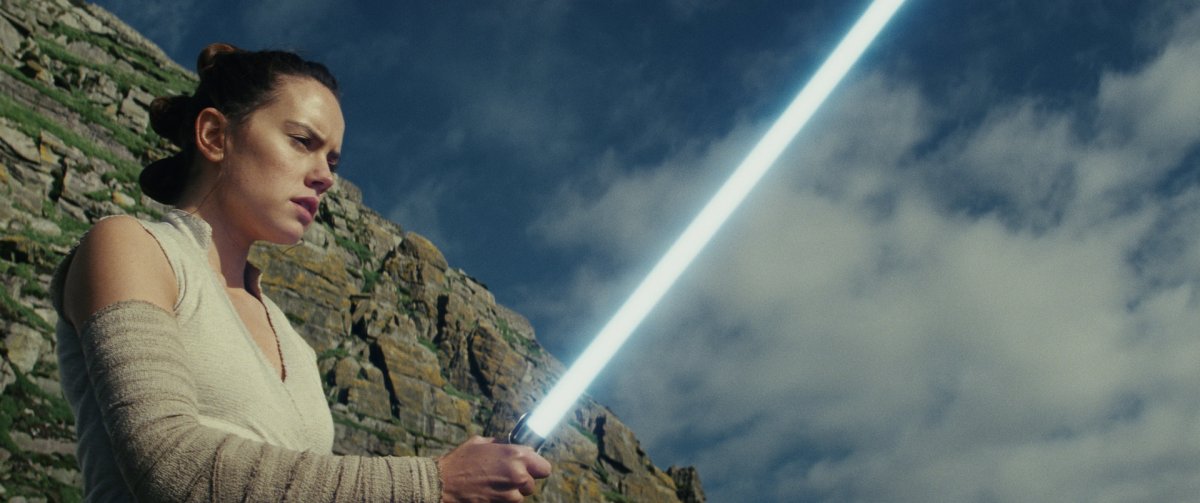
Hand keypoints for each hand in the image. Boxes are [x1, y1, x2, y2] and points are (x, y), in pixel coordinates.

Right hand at [437, 436, 551, 501]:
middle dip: (522, 480)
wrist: (443, 483)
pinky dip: (503, 499)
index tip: (528, 467)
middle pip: (533, 483)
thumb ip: (502, 444)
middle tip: (506, 476)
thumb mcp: (481, 442)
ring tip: (494, 483)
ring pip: (521, 495)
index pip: (544, 467)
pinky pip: (510, 502)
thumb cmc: (460, 460)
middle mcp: (518, 474)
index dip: (536, 467)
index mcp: (516, 455)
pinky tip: (489, 491)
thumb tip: (513, 445)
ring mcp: (510, 494)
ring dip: (512, 491)